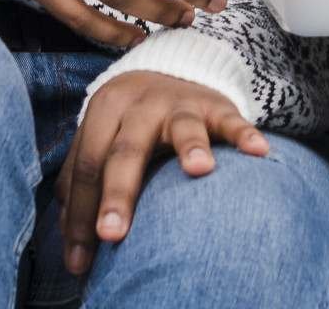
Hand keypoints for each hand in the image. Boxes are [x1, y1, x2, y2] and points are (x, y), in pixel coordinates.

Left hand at [60, 71, 266, 276]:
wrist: (173, 68)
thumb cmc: (130, 121)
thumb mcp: (100, 138)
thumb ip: (80, 183)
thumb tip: (71, 244)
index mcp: (105, 109)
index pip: (87, 165)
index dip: (80, 213)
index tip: (80, 260)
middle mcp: (141, 103)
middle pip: (126, 151)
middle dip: (117, 193)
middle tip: (111, 234)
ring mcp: (182, 103)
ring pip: (183, 126)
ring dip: (190, 147)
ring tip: (197, 170)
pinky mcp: (217, 106)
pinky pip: (233, 121)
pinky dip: (245, 134)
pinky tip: (258, 151)